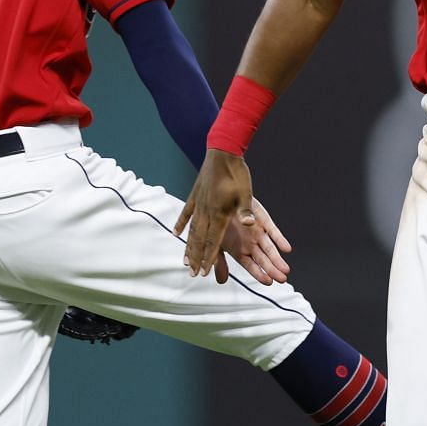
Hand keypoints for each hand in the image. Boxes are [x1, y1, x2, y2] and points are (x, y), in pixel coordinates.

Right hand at [175, 149, 253, 282]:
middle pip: (199, 240)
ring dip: (188, 246)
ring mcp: (198, 204)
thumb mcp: (245, 193)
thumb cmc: (237, 173)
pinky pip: (186, 213)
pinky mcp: (195, 196)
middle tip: (191, 273)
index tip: (203, 272)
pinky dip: (181, 224)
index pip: (213, 241)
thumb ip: (246, 210)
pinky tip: (175, 233)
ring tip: (184, 260)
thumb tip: (251, 224)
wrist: (222, 152)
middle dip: (196, 258)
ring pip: (192, 230)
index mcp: (219, 213)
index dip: (208, 258)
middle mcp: (206, 211)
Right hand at [224, 196, 293, 284]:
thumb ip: (219, 262)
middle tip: (282, 279)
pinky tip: (286, 248)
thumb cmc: (217, 223)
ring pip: (270, 249)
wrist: (219, 201)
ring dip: (277, 259)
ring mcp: (257, 232)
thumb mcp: (215, 245)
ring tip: (285, 269)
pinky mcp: (263, 220)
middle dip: (272, 270)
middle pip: (263, 260)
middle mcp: (250, 244)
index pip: (251, 266)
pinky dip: (279, 239)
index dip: (259, 274)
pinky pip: (273, 230)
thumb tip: (221, 280)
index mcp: (239, 251)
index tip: (268, 282)